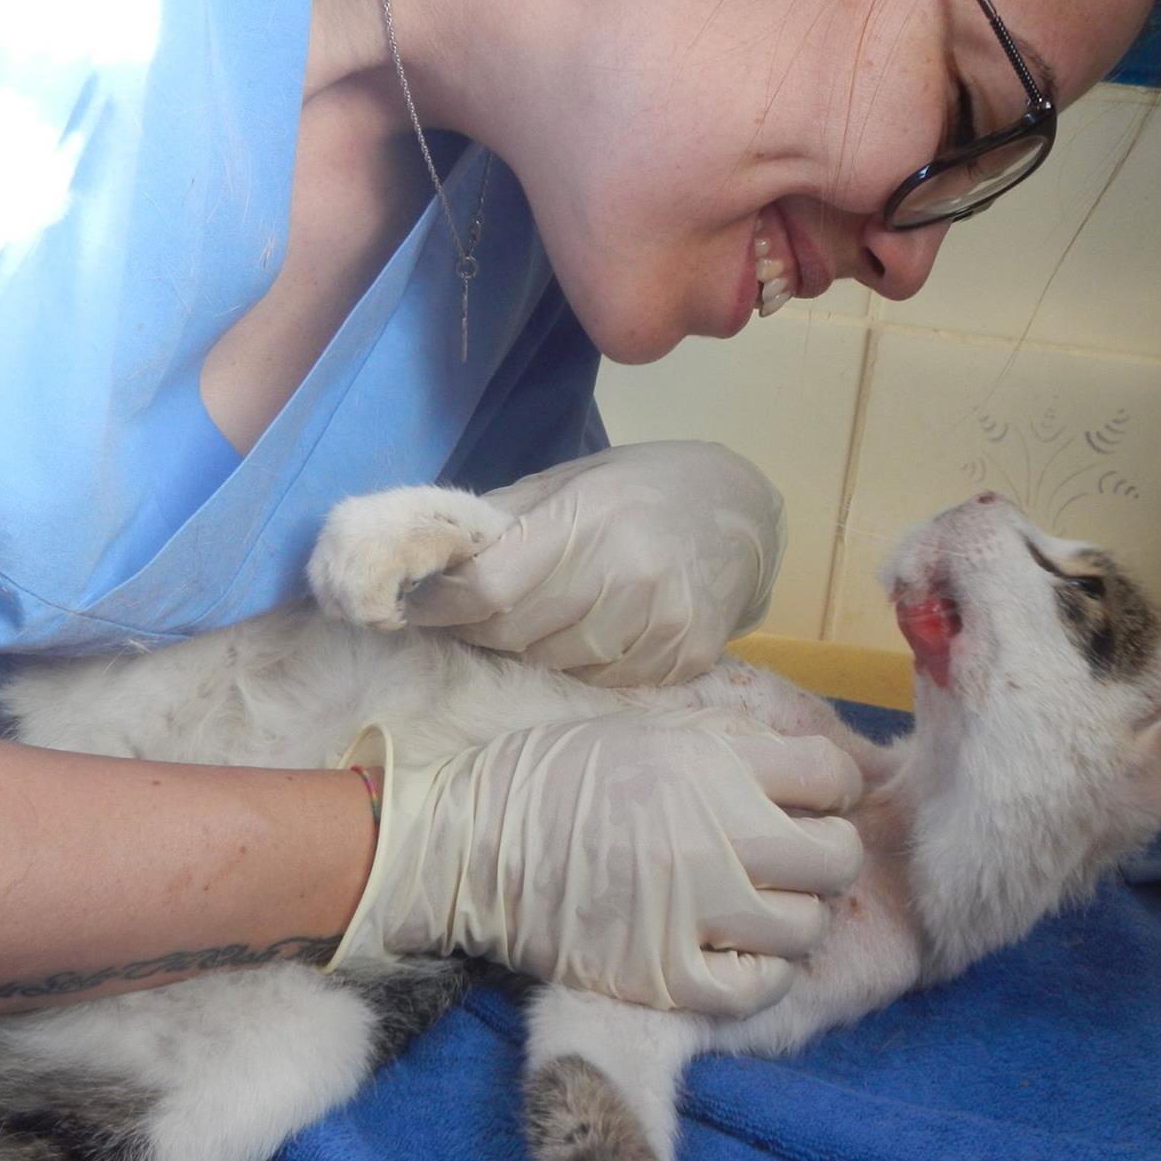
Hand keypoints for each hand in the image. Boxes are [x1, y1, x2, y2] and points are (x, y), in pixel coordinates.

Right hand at [328, 711, 862, 1016]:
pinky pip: (757, 988)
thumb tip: (816, 764)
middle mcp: (715, 836)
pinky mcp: (662, 974)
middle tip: (798, 858)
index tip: (814, 800)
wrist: (466, 844)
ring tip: (765, 906)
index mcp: (711, 765)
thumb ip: (733, 747)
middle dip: (828, 854)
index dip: (832, 789)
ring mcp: (692, 911)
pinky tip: (741, 953)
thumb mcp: (648, 731)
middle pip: (835, 857)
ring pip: (806, 926)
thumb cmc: (553, 778)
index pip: (830, 777)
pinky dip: (763, 973)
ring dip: (797, 916)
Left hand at [406, 442, 785, 686]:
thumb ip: (505, 518)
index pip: (489, 589)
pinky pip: (603, 680)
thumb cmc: (643, 488)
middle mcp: (627, 573)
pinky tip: (596, 630)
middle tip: (478, 613)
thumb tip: (432, 555)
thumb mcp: (572, 480)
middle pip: (515, 635)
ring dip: (534, 648)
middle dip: (483, 628)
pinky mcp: (685, 657)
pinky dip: (584, 663)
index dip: (442, 605)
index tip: (418, 605)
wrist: (742, 512)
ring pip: (555, 665)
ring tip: (547, 615)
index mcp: (589, 518)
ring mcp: (661, 622)